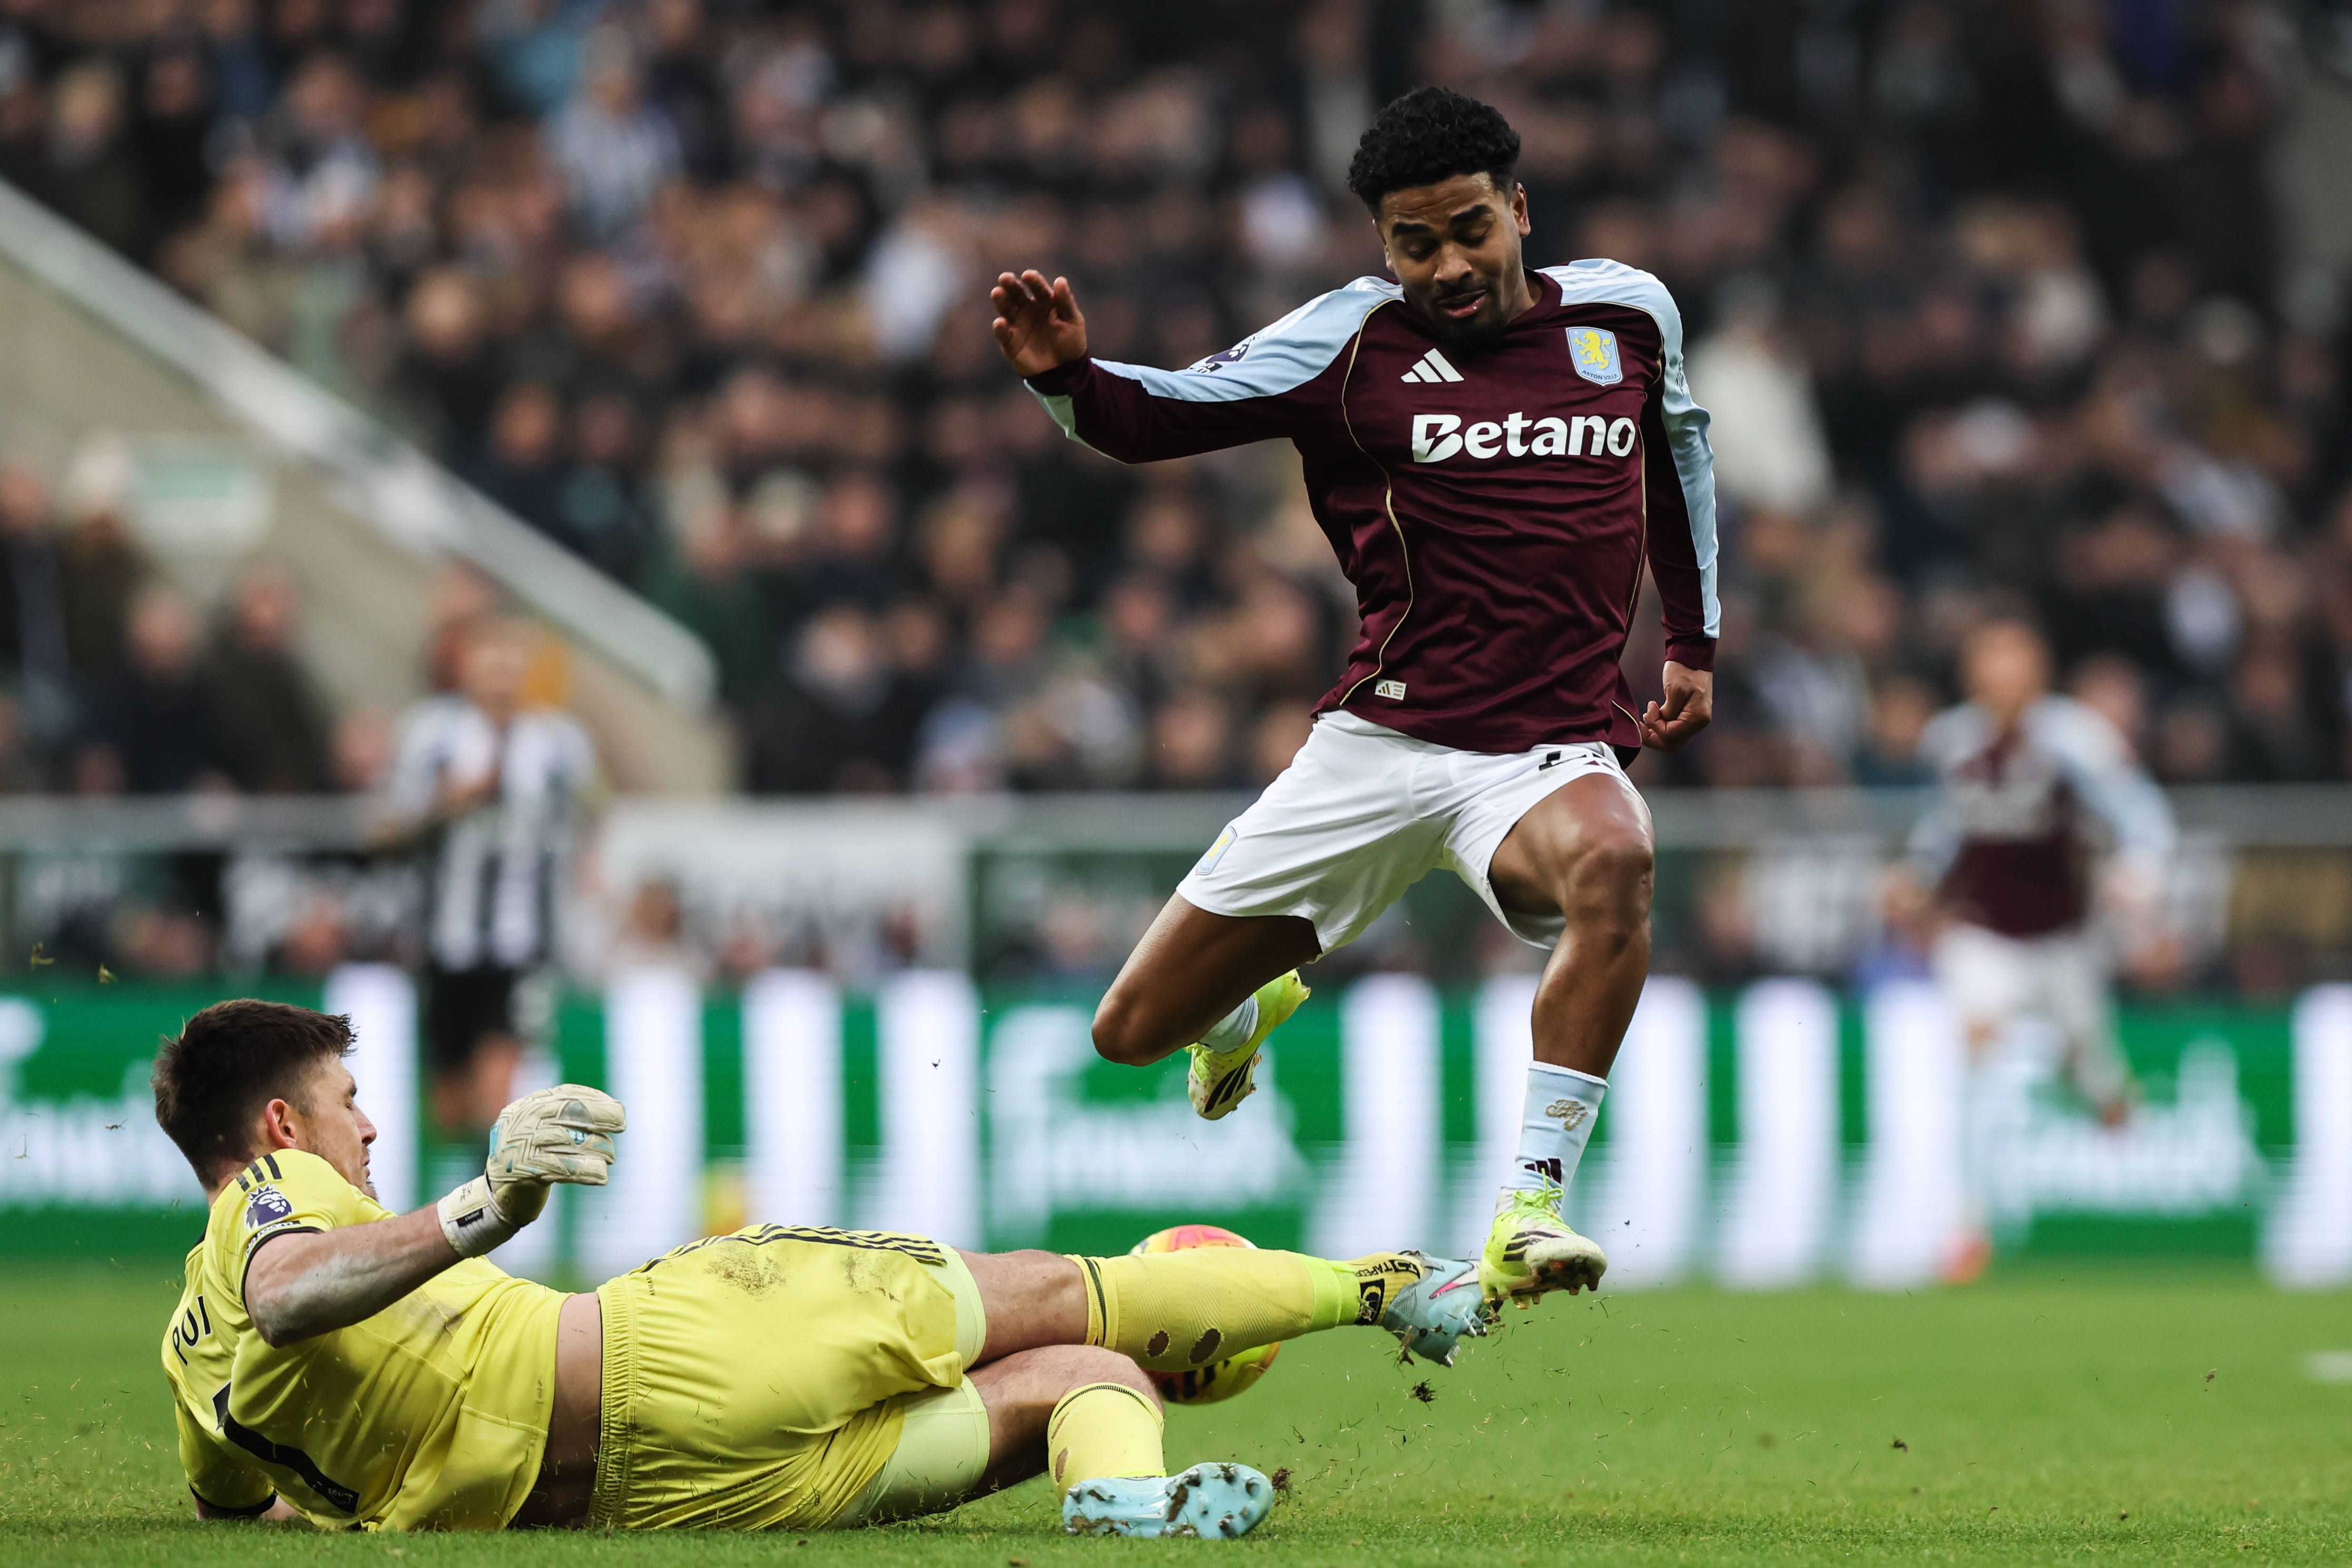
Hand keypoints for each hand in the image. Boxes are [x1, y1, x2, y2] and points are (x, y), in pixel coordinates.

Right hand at [437, 1084, 624, 1257]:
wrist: (500, 1200)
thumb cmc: (532, 1163)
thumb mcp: (543, 1134)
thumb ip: (566, 1119)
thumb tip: (612, 1111)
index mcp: (525, 1107)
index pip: (565, 1094)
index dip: (595, 1100)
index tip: (617, 1109)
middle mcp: (520, 1122)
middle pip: (568, 1111)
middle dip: (599, 1115)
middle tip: (621, 1124)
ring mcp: (519, 1145)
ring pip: (568, 1140)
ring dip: (597, 1147)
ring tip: (611, 1156)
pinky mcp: (522, 1171)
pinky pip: (563, 1167)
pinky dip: (587, 1170)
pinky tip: (602, 1176)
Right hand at [990, 269, 1088, 375]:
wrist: (1065, 371)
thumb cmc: (1071, 342)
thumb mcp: (1073, 320)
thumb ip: (1066, 301)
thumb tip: (1060, 280)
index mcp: (1044, 301)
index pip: (1037, 287)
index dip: (1032, 281)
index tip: (1028, 275)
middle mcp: (1028, 309)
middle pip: (1016, 294)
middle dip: (1010, 285)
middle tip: (1005, 278)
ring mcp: (1017, 325)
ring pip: (1006, 309)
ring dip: (1001, 301)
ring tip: (997, 293)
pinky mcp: (1010, 342)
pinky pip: (1003, 333)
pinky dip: (1000, 328)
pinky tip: (1000, 322)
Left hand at [1639, 663, 1711, 750]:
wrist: (1691, 654)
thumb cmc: (1684, 669)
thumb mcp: (1674, 690)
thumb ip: (1667, 712)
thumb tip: (1659, 725)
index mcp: (1697, 717)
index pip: (1670, 735)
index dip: (1655, 726)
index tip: (1649, 707)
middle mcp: (1698, 722)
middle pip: (1672, 743)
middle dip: (1653, 737)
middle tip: (1639, 726)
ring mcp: (1694, 720)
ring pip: (1671, 738)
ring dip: (1655, 732)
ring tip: (1644, 719)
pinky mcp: (1688, 715)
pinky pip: (1673, 729)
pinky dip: (1660, 726)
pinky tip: (1652, 716)